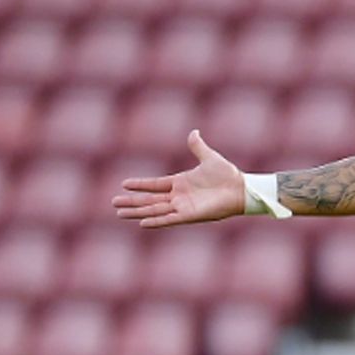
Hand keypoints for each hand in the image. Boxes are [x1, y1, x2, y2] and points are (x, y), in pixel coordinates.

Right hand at [112, 130, 244, 227]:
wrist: (241, 189)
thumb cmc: (227, 175)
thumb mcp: (209, 158)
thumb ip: (198, 147)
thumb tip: (193, 132)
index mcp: (180, 183)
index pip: (155, 184)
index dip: (140, 184)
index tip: (124, 183)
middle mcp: (178, 196)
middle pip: (149, 199)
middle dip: (132, 201)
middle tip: (114, 202)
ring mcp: (182, 207)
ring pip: (154, 210)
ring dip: (137, 211)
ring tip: (119, 213)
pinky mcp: (189, 215)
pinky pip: (169, 219)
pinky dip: (156, 221)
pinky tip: (142, 223)